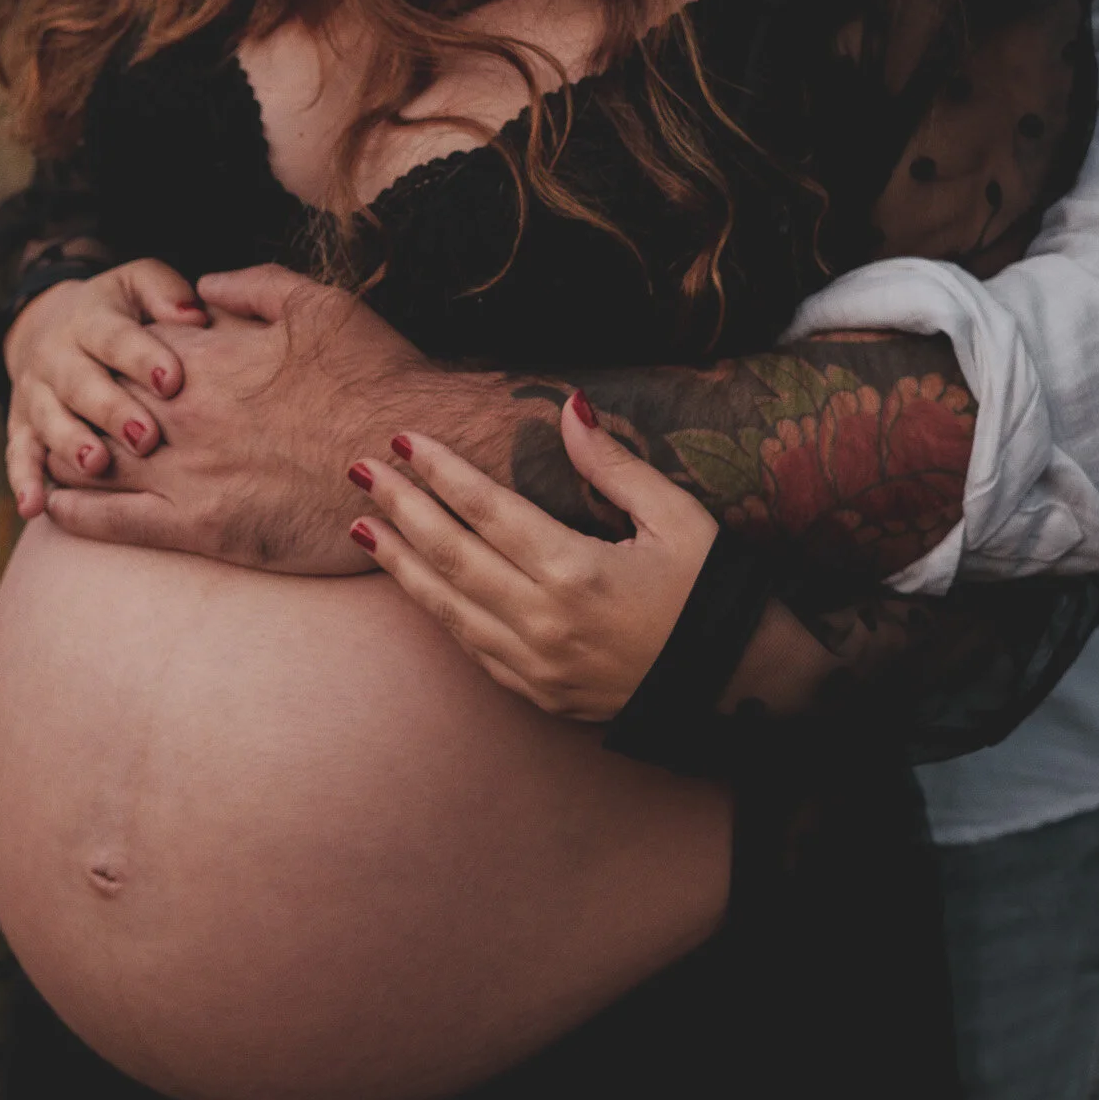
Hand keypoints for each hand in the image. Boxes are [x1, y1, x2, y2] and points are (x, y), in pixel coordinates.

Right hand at [2, 258, 206, 517]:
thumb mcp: (138, 285)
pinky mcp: (20, 427)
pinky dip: (23, 481)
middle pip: (82, 383)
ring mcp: (36, 394)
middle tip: (145, 437)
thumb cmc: (119, 313)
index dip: (143, 358)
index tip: (173, 381)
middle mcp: (58, 357)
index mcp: (92, 321)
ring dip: (71, 444)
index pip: (117, 338)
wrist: (49, 325)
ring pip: (50, 420)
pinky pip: (18, 455)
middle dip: (112, 410)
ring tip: (97, 465)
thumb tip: (195, 314)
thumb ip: (165, 294)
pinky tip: (34, 507)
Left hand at [44, 265, 426, 574]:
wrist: (412, 453)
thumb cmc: (378, 376)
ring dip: (66, 458)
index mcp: (207, 355)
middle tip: (62, 413)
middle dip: (77, 407)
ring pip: (97, 462)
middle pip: (100, 405)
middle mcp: (184, 412)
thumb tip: (199, 287)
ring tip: (47, 459)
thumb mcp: (317, 305)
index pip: (130, 350)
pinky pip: (118, 522)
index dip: (113, 356)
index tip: (107, 363)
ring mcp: (188, 471)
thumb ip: (250, 287)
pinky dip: (80, 514)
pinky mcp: (202, 527)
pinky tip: (56, 509)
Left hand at [346, 395, 717, 721]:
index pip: (488, 511)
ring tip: (361, 524)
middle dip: (401, 508)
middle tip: (360, 468)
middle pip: (452, 556)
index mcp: (578, 572)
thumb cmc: (712, 594)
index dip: (440, 473)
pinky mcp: (535, 693)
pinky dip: (435, 608)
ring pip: (447, 607)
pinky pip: (469, 645)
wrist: (738, 689)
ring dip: (400, 563)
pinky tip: (413, 579)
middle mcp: (544, 622)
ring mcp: (534, 665)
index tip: (403, 440)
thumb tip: (569, 406)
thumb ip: (616, 466)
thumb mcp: (680, 519)